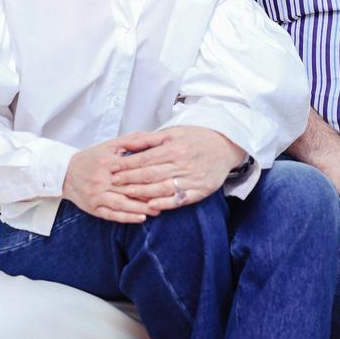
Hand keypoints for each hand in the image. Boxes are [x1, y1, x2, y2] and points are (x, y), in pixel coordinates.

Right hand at [62, 136, 158, 222]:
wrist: (66, 173)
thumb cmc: (92, 158)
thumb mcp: (110, 145)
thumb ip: (131, 141)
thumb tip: (152, 136)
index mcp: (106, 164)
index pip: (130, 171)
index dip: (147, 176)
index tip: (163, 178)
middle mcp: (100, 181)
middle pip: (127, 189)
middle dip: (147, 194)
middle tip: (166, 197)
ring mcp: (96, 196)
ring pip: (121, 204)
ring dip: (140, 208)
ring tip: (157, 210)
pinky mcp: (94, 208)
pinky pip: (111, 215)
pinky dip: (127, 217)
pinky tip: (140, 218)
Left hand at [110, 126, 244, 211]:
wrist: (225, 147)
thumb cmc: (196, 138)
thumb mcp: (173, 132)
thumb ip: (149, 139)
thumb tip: (126, 144)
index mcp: (175, 147)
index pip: (146, 158)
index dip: (128, 164)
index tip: (113, 168)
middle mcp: (183, 164)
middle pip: (152, 174)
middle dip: (130, 178)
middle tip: (114, 182)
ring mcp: (193, 179)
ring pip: (163, 188)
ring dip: (143, 193)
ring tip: (126, 194)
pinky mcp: (200, 191)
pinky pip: (180, 199)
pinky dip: (165, 203)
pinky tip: (151, 206)